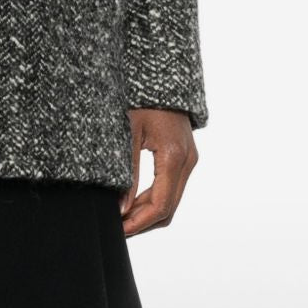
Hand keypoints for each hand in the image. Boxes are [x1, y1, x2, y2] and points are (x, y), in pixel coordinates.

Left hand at [119, 107, 198, 234]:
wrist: (160, 78)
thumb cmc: (142, 99)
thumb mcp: (128, 133)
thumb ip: (127, 173)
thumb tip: (122, 207)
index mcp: (173, 157)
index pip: (159, 205)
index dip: (139, 223)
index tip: (119, 229)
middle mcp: (187, 161)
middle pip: (168, 208)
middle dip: (143, 223)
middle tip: (117, 228)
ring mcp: (189, 159)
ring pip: (172, 200)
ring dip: (149, 214)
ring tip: (123, 219)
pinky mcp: (186, 156)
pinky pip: (173, 188)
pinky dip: (155, 200)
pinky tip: (135, 203)